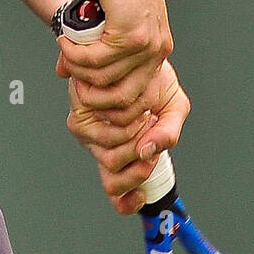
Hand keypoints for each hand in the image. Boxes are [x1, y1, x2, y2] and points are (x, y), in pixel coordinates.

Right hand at [53, 0, 171, 127]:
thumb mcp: (105, 21)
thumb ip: (90, 49)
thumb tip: (64, 72)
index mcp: (156, 49)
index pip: (140, 96)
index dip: (111, 103)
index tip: (85, 93)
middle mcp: (157, 51)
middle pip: (124, 98)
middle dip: (93, 95)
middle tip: (72, 80)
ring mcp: (146, 45)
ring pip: (105, 79)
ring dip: (78, 69)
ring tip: (65, 50)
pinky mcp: (130, 35)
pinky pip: (96, 60)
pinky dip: (74, 54)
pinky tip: (64, 41)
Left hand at [66, 58, 189, 213]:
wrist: (138, 52)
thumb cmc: (154, 81)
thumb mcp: (173, 108)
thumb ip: (169, 133)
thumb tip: (151, 150)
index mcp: (120, 151)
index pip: (115, 191)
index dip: (126, 201)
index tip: (141, 196)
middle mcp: (101, 145)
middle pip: (114, 175)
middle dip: (140, 163)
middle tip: (152, 137)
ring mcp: (88, 131)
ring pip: (110, 157)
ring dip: (135, 141)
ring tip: (145, 117)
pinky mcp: (79, 114)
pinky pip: (103, 135)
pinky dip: (125, 126)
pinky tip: (135, 111)